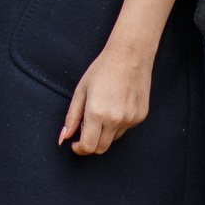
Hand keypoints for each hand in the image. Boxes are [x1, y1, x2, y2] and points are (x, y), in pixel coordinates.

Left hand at [57, 0, 177, 154]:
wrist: (129, 56)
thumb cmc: (102, 70)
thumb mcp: (81, 91)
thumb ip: (72, 117)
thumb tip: (64, 138)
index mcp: (97, 114)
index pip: (87, 146)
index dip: (79, 148)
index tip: (75, 144)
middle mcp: (115, 120)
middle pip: (100, 148)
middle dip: (90, 144)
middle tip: (85, 129)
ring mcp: (130, 119)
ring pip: (113, 139)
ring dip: (104, 132)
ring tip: (102, 110)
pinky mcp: (140, 116)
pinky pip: (125, 128)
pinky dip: (118, 124)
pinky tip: (116, 104)